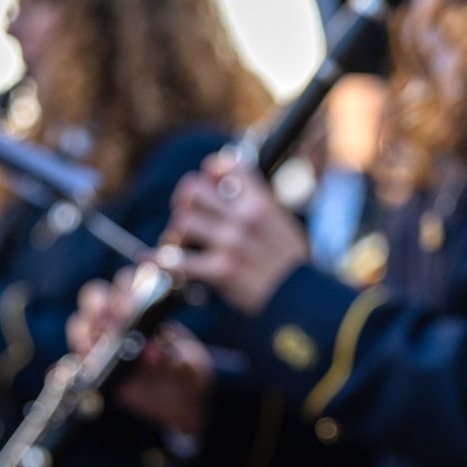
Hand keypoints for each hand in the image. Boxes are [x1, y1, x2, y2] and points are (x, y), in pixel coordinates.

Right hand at [71, 277, 215, 439]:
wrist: (182, 401)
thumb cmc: (185, 370)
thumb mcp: (188, 365)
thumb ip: (174, 359)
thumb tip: (153, 354)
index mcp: (144, 305)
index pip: (128, 283)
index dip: (125, 292)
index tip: (128, 309)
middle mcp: (119, 318)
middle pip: (95, 297)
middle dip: (97, 306)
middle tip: (106, 324)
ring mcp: (103, 342)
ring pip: (79, 325)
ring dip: (83, 333)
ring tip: (92, 349)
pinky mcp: (94, 368)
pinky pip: (72, 363)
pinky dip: (66, 366)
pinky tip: (67, 371)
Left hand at [164, 154, 308, 315]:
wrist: (303, 300)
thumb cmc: (294, 266)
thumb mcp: (284, 224)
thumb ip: (260, 207)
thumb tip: (236, 192)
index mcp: (261, 203)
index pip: (228, 166)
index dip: (212, 170)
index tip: (210, 181)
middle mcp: (244, 218)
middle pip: (194, 189)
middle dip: (185, 200)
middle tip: (187, 213)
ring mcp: (231, 243)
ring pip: (183, 220)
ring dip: (177, 232)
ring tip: (179, 243)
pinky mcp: (221, 270)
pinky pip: (180, 260)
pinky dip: (166, 261)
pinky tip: (162, 261)